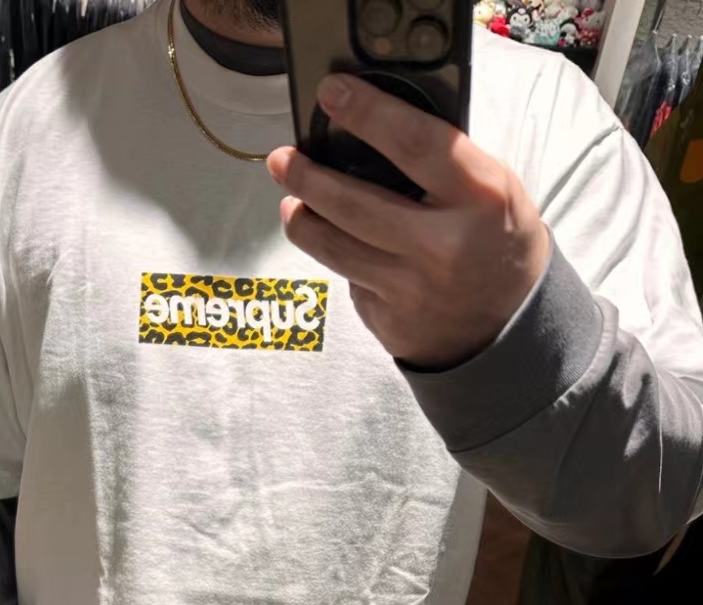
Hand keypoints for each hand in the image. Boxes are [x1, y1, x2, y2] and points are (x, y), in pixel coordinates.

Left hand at [266, 75, 549, 369]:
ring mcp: (412, 288)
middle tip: (282, 159)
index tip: (332, 93)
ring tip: (290, 202)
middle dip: (308, 178)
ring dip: (303, 221)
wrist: (507, 325)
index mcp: (479, 197)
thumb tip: (372, 128)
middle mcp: (443, 245)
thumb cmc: (495, 240)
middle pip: (354, 203)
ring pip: (335, 248)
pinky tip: (334, 243)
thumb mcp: (491, 190)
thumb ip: (443, 162)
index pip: (414, 143)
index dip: (367, 113)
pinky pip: (349, 279)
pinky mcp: (390, 320)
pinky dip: (337, 257)